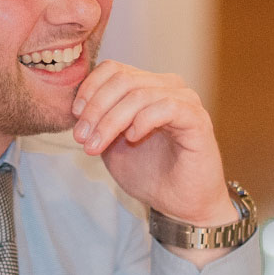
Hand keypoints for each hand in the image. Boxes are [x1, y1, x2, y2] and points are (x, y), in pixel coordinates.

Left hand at [70, 62, 235, 236]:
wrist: (180, 205)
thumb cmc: (149, 174)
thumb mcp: (111, 144)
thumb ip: (98, 121)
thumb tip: (75, 106)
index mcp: (147, 87)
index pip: (114, 69)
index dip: (89, 89)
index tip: (75, 117)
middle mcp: (168, 87)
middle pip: (123, 80)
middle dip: (96, 108)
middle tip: (82, 137)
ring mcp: (185, 101)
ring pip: (140, 94)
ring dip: (111, 120)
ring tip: (97, 145)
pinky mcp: (198, 119)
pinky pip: (167, 106)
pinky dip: (143, 121)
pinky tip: (132, 138)